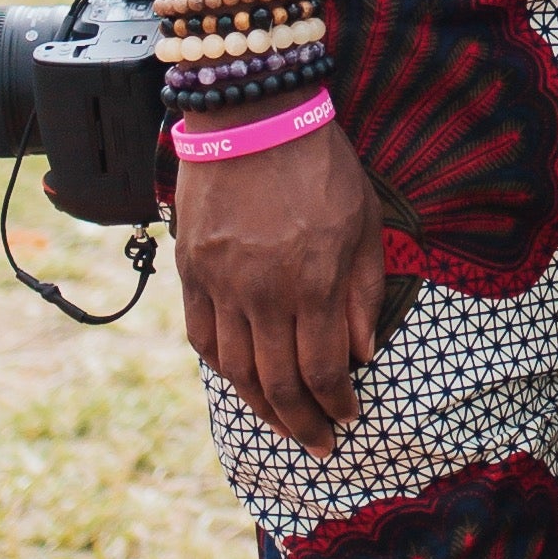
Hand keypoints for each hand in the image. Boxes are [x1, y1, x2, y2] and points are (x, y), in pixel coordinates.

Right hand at [169, 116, 395, 451]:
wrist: (253, 114)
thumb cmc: (320, 163)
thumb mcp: (365, 223)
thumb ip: (362, 294)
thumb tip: (361, 354)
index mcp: (314, 281)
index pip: (324, 369)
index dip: (337, 404)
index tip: (349, 417)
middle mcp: (265, 292)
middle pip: (278, 383)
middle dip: (302, 423)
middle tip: (319, 444)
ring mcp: (222, 283)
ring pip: (236, 370)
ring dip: (261, 406)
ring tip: (282, 422)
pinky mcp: (192, 270)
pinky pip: (203, 337)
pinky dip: (221, 367)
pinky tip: (240, 379)